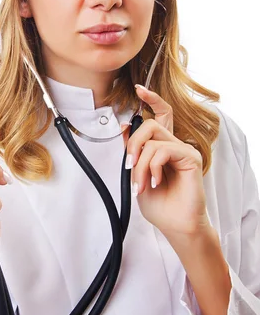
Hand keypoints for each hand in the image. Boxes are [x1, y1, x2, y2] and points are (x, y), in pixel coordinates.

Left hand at [121, 85, 211, 239]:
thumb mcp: (137, 174)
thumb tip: (124, 127)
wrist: (175, 225)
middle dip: (132, 143)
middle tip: (129, 165)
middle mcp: (174, 144)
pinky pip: (163, 150)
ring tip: (141, 182)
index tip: (139, 89)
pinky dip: (152, 166)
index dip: (151, 99)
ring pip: (152, 138)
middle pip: (150, 123)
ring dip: (140, 163)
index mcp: (162, 146)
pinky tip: (154, 181)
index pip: (160, 114)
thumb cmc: (160, 205)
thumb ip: (132, 151)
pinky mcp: (191, 157)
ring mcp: (183, 150)